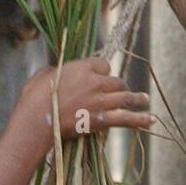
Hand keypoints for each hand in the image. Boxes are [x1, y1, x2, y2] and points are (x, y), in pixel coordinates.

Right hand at [18, 55, 153, 155]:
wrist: (36, 120)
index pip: (104, 64)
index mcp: (82, 67)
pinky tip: (151, 120)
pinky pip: (126, 118)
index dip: (104, 71)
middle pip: (116, 81)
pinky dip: (140, 119)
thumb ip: (56, 69)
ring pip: (125, 97)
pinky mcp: (101, 119)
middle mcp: (95, 81)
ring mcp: (100, 101)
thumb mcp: (44, 73)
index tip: (102, 77)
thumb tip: (58, 69)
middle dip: (120, 87)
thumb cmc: (34, 96)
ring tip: (145, 100)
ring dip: (137, 99)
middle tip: (123, 92)